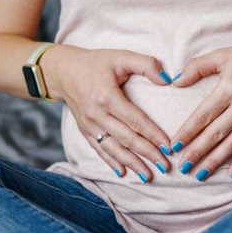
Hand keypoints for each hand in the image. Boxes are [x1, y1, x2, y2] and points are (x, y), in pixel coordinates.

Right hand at [46, 46, 174, 181]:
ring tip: (148, 176)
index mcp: (107, 97)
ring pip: (113, 149)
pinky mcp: (85, 131)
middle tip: (165, 166)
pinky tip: (123, 173)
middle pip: (126, 139)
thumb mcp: (121, 56)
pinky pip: (99, 150)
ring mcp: (89, 125)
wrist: (63, 72)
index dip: (152, 134)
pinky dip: (111, 162)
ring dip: (131, 164)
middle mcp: (97, 115)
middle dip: (147, 154)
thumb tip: (168, 79)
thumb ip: (146, 65)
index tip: (168, 146)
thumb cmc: (96, 62)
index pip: (134, 120)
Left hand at [169, 41, 231, 180]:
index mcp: (229, 88)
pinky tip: (231, 173)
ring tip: (200, 175)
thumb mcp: (223, 55)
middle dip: (197, 152)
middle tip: (182, 167)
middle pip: (216, 134)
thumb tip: (176, 82)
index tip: (174, 145)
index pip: (204, 115)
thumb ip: (197, 67)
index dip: (188, 132)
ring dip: (216, 161)